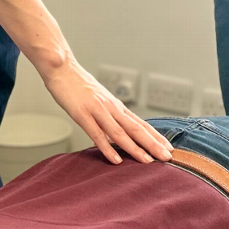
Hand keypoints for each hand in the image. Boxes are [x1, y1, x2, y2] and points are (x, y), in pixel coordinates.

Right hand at [42, 60, 173, 164]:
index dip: (155, 136)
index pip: (140, 123)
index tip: (167, 148)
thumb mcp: (99, 98)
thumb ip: (109, 113)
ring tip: (147, 161)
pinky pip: (97, 134)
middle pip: (136, 129)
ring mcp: (97, 110)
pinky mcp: (82, 114)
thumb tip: (119, 129)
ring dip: (135, 148)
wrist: (61, 67)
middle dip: (152, 144)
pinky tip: (115, 160)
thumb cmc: (78, 84)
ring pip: (120, 133)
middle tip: (166, 157)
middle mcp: (110, 107)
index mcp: (115, 105)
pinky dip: (107, 148)